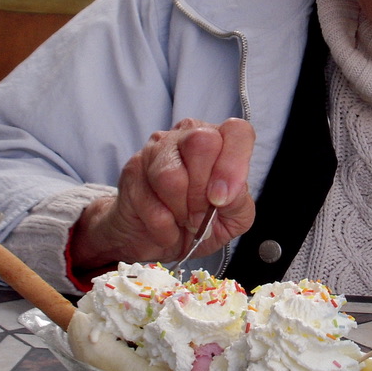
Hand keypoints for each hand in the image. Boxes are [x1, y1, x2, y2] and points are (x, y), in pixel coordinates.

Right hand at [70, 118, 255, 271]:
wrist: (156, 240)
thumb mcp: (232, 218)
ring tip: (184, 221)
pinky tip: (167, 227)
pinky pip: (150, 201)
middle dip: (202, 191)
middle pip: (201, 143)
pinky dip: (163, 226)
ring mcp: (156, 149)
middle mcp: (188, 134)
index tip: (222, 198)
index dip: (234, 164)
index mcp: (221, 140)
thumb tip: (226, 194)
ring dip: (181, 210)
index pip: (237, 130)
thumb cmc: (200, 222)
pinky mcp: (132, 170)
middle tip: (200, 215)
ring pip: (171, 174)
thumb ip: (239, 203)